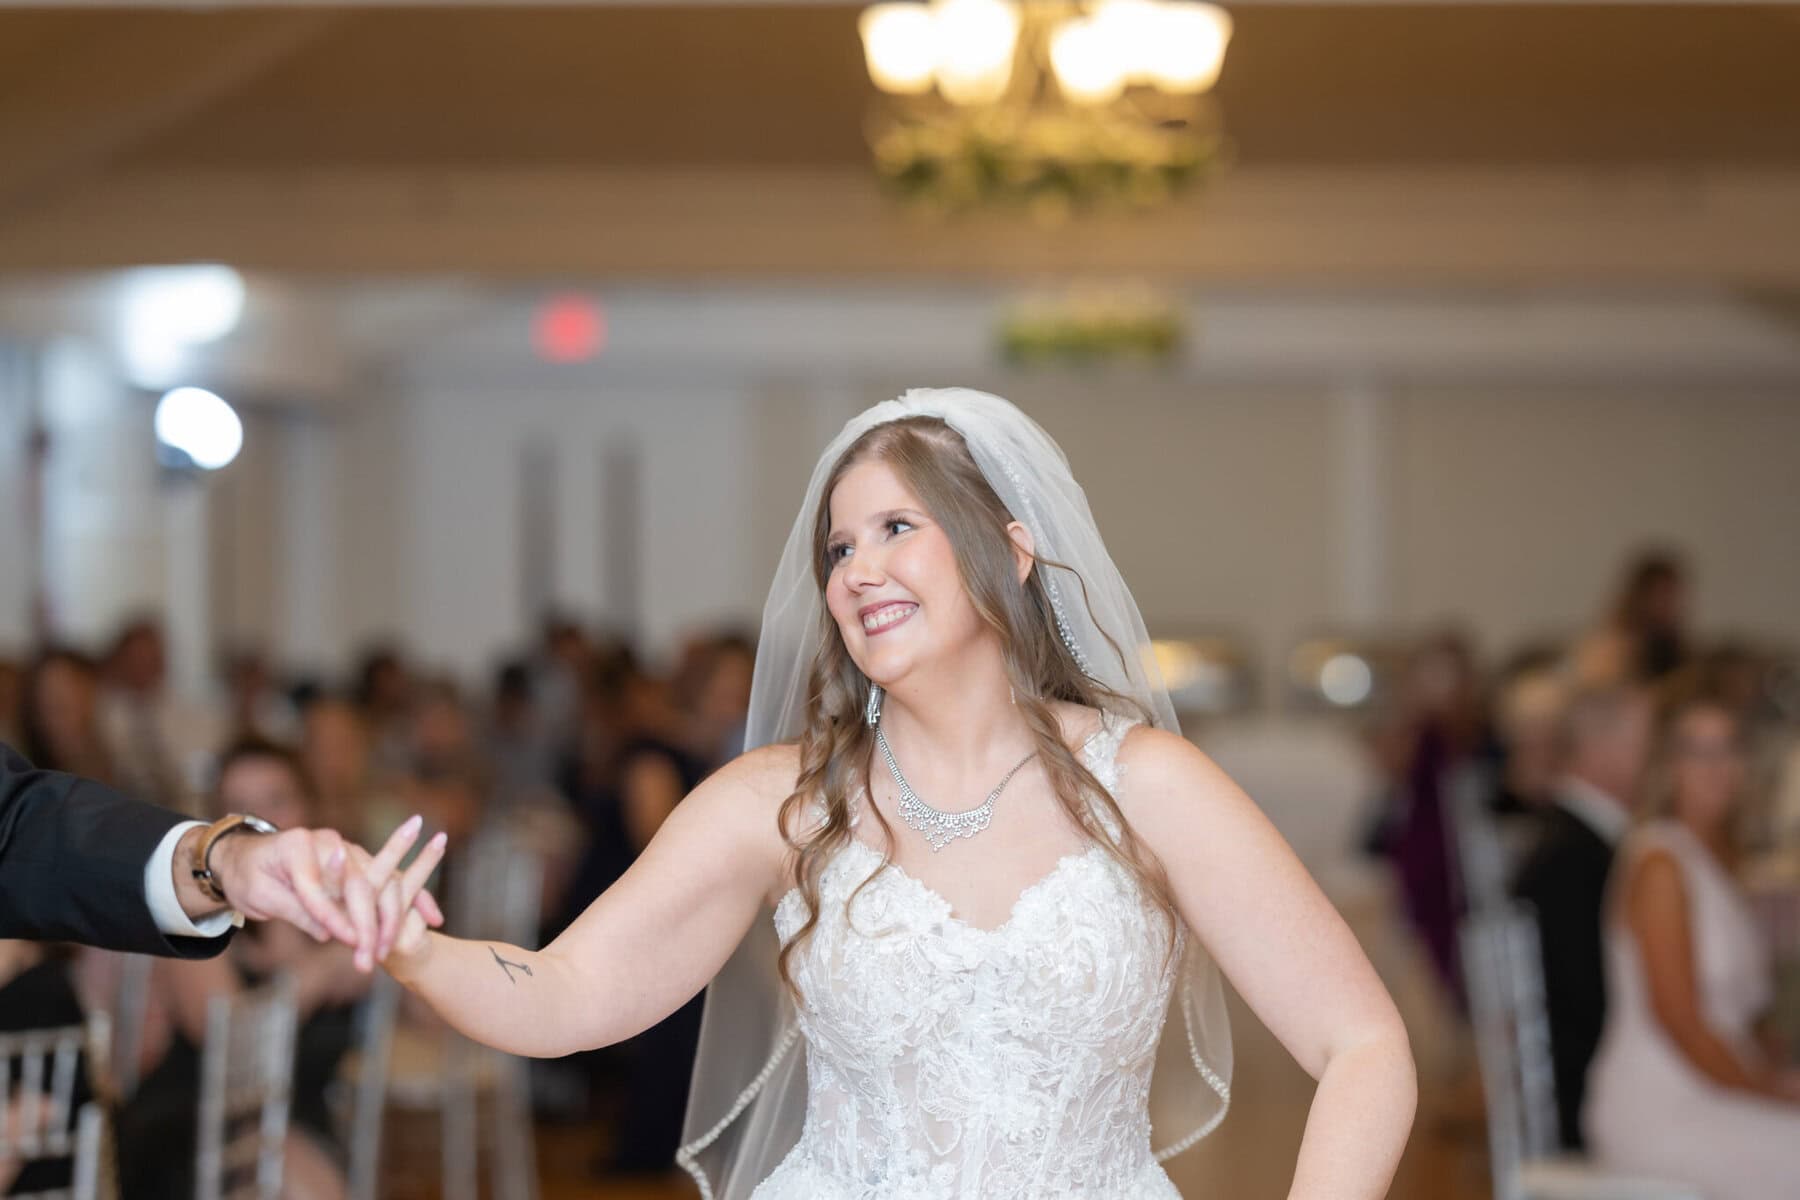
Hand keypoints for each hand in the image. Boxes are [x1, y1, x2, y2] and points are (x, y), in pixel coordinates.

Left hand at [212, 819, 445, 970]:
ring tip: (390, 949)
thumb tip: (327, 933)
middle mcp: (331, 843)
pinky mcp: (360, 862)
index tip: (349, 946)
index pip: (320, 887)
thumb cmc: (249, 876)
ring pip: (381, 884)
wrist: (247, 856)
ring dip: (389, 918)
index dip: (333, 918)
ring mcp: (349, 851)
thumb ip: (298, 909)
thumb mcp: (260, 895)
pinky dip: (412, 898)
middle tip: (371, 957)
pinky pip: (390, 881)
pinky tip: (432, 917)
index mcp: (300, 846)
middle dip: (368, 924)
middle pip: (359, 885)